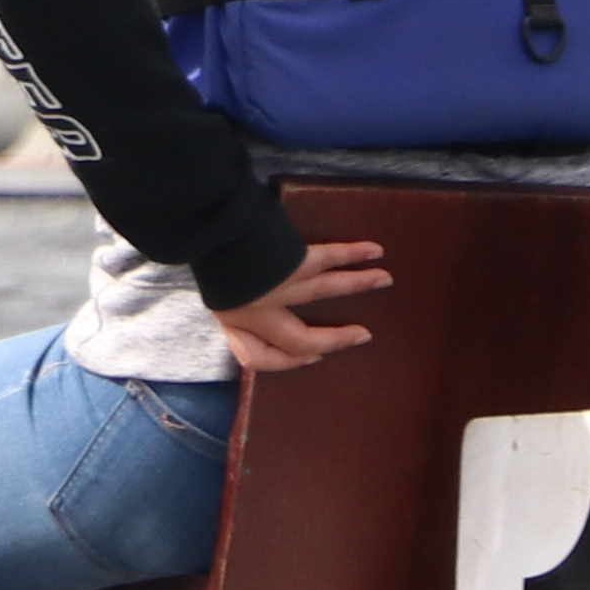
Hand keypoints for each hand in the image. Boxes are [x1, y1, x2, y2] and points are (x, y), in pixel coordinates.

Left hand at [212, 240, 391, 375]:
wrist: (204, 226)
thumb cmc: (204, 251)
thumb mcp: (210, 286)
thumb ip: (228, 298)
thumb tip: (246, 299)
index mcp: (231, 318)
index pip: (256, 357)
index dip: (286, 363)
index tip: (313, 356)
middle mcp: (256, 310)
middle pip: (298, 339)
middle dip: (334, 339)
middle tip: (361, 335)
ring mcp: (277, 287)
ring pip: (325, 289)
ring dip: (357, 284)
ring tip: (385, 279)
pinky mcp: (292, 261)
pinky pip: (327, 259)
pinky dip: (351, 254)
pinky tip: (373, 250)